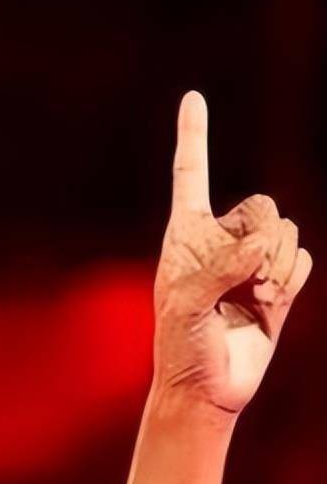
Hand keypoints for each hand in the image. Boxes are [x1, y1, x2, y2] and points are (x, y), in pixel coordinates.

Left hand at [153, 91, 311, 413]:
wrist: (207, 387)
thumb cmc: (180, 344)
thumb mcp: (187, 304)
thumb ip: (221, 267)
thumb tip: (260, 245)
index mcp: (184, 233)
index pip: (189, 174)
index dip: (193, 135)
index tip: (192, 96)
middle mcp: (218, 239)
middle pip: (262, 203)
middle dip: (263, 238)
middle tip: (248, 278)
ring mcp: (250, 260)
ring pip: (286, 230)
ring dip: (278, 264)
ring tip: (257, 296)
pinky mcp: (278, 282)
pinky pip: (302, 257)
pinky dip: (292, 277)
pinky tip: (271, 300)